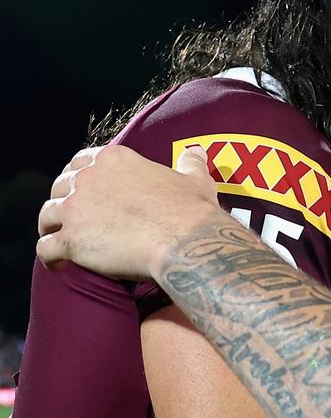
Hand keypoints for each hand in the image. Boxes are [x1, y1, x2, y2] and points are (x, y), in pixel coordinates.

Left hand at [37, 144, 219, 280]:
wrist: (185, 242)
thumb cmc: (191, 211)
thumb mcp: (195, 180)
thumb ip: (191, 163)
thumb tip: (197, 152)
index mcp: (114, 159)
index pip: (80, 162)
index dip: (78, 177)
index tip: (84, 192)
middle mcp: (88, 178)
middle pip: (59, 187)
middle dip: (63, 201)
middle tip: (74, 219)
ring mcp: (77, 209)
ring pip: (47, 215)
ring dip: (51, 227)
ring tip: (61, 240)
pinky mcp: (72, 240)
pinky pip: (46, 248)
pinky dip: (49, 257)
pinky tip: (59, 265)